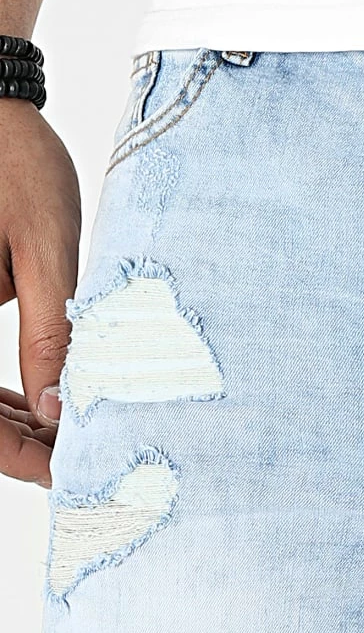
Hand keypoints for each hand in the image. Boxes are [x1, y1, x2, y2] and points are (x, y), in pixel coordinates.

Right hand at [0, 96, 78, 485]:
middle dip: (20, 443)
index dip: (19, 455)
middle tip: (84, 459)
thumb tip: (62, 411)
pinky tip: (40, 402)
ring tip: (73, 436)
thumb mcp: (44, 251)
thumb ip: (51, 335)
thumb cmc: (11, 160)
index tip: (72, 472)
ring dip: (9, 422)